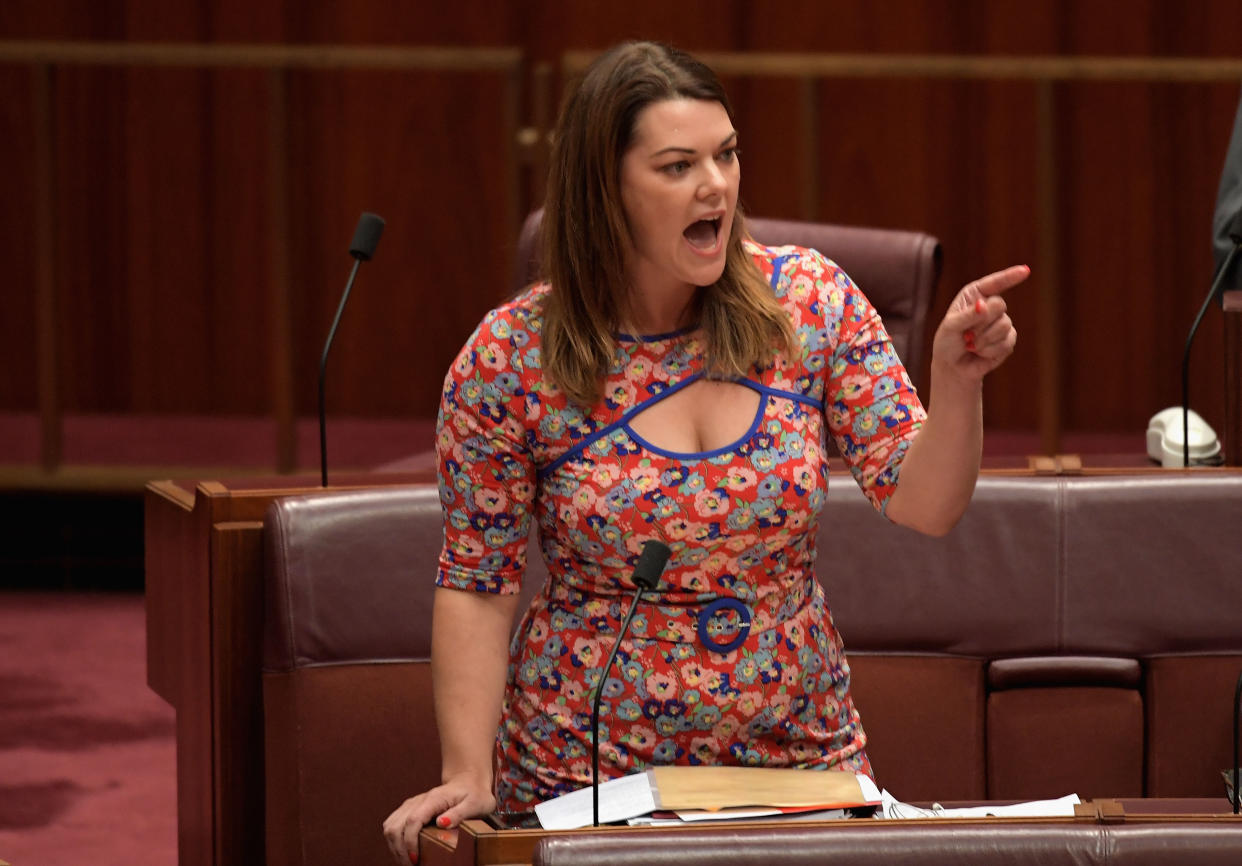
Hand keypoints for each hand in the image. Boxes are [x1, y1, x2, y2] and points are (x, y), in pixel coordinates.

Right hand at [382, 777, 495, 864]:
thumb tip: (441, 823)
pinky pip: (392, 825)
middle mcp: (418, 801)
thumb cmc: (474, 794)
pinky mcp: (409, 809)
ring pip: (390, 826)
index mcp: (433, 799)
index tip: (415, 859)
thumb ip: (459, 813)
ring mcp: (411, 804)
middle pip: (396, 826)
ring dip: (395, 846)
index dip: (411, 842)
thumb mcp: (475, 804)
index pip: (412, 821)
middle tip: (412, 865)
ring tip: (407, 861)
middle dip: (400, 849)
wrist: (468, 781)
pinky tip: (404, 851)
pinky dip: (394, 841)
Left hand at [930, 265, 1027, 382]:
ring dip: (984, 339)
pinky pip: (1007, 342)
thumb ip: (967, 315)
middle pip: (999, 305)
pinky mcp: (1008, 340)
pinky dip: (990, 350)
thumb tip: (984, 305)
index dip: (1010, 276)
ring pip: (1004, 325)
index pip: (994, 283)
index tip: (1025, 270)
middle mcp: (990, 306)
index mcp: (974, 295)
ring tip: (971, 345)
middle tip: (967, 335)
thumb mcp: (950, 326)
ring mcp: (1001, 323)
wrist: (952, 366)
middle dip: (982, 322)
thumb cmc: (947, 342)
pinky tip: (980, 353)